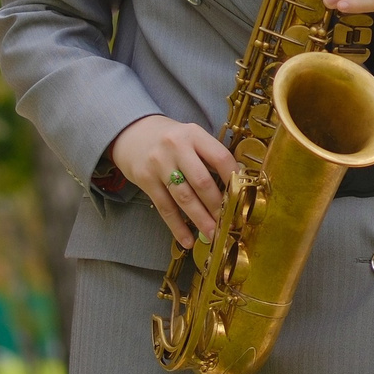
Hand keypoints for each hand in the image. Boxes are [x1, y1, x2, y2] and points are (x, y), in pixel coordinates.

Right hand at [109, 115, 237, 247]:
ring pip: (184, 198)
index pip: (220, 158)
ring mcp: (158, 164)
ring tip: (212, 235)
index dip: (233, 179)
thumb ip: (210, 155)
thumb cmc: (170, 139)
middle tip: (228, 223)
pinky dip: (177, 226)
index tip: (242, 196)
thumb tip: (237, 182)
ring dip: (200, 219)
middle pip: (202, 181)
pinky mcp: (145, 180)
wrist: (131, 133)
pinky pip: (164, 207)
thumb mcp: (191, 137)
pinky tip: (187, 240)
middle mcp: (176, 147)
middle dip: (217, 206)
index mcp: (194, 134)